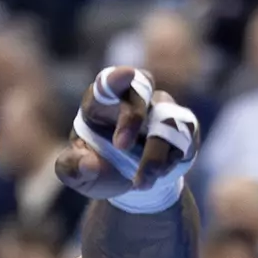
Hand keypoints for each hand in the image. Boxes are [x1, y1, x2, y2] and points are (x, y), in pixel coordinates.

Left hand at [55, 66, 200, 202]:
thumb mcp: (76, 172)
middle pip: (142, 91)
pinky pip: (184, 140)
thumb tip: (88, 165)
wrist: (129, 183)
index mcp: (102, 101)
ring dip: (154, 156)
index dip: (117, 77)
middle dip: (132, 118)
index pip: (109, 81)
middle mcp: (135, 98)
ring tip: (141, 183)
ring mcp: (162, 111)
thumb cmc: (98, 166)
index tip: (127, 74)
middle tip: (121, 147)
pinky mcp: (184, 129)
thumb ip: (72, 168)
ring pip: (165, 122)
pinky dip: (170, 162)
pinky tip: (157, 177)